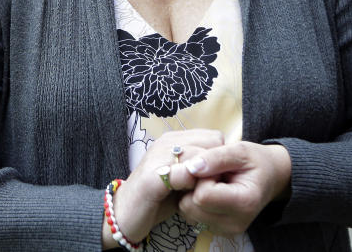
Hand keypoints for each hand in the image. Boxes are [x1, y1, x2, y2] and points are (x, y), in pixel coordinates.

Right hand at [103, 130, 223, 247]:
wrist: (125, 214)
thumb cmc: (157, 197)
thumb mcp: (182, 178)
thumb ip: (199, 167)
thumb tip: (226, 165)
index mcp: (173, 139)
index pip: (213, 136)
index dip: (221, 158)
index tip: (218, 178)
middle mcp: (166, 142)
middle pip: (211, 143)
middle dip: (217, 167)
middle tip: (212, 187)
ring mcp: (158, 157)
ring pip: (199, 157)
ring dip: (206, 178)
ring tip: (200, 193)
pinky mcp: (152, 177)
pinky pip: (184, 175)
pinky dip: (191, 186)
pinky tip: (187, 197)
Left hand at [176, 142, 290, 234]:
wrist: (271, 178)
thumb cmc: (256, 162)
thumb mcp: (240, 150)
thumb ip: (215, 157)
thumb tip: (191, 167)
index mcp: (244, 203)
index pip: (202, 195)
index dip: (202, 177)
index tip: (215, 170)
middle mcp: (235, 223)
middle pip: (191, 206)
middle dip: (195, 186)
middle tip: (213, 176)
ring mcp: (226, 230)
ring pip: (187, 211)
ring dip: (194, 194)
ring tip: (214, 183)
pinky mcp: (218, 231)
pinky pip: (191, 215)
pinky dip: (195, 203)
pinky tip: (211, 193)